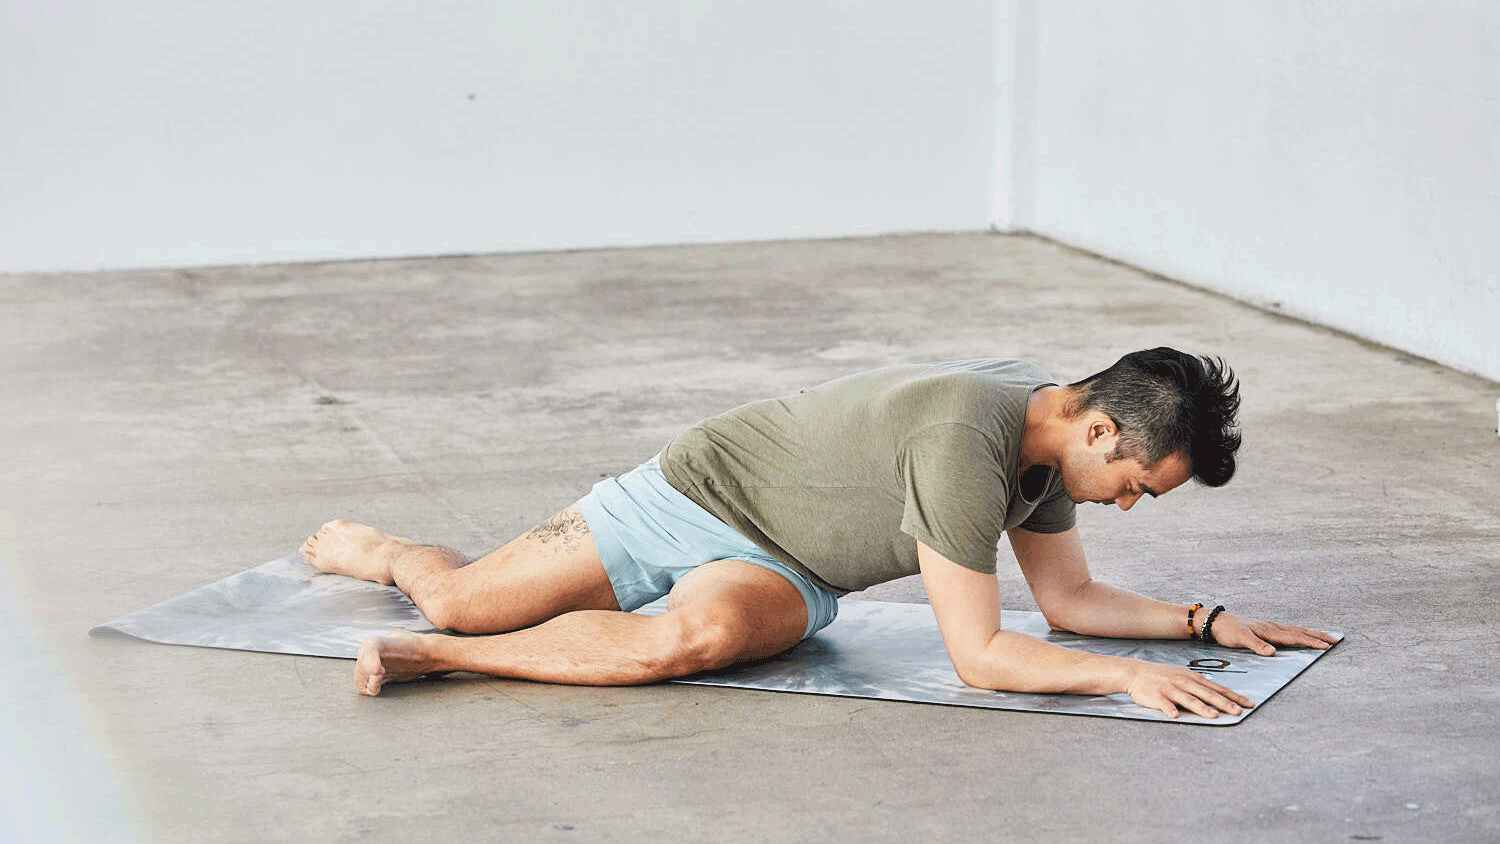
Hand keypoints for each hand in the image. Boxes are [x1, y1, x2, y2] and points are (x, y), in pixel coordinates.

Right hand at [1124, 660, 1252, 718]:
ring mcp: (1170, 689)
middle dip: (1224, 703)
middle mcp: (1184, 682)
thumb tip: (1220, 694)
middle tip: (1238, 712)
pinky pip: (1164, 704)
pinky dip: (1170, 710)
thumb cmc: (1162, 676)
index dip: (1233, 696)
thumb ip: (1200, 685)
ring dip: (1201, 708)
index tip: (1248, 704)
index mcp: (1192, 678)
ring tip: (1214, 716)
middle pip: (1207, 694)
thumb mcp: (1183, 676)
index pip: (1217, 688)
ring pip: (1188, 699)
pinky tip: (1175, 715)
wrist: (1135, 672)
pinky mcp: (1156, 696)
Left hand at [1207, 612, 1338, 655]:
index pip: (1294, 637)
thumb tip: (1273, 652)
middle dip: (1317, 636)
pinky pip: (1286, 631)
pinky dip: (1298, 633)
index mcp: (1269, 630)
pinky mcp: (1264, 629)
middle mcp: (1271, 627)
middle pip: (1299, 631)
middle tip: (1335, 640)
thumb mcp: (1240, 639)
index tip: (1326, 646)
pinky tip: (1300, 636)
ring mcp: (1268, 627)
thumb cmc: (1226, 630)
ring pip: (1294, 630)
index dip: (1311, 642)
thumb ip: (1256, 645)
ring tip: (1324, 636)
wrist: (1214, 621)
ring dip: (1310, 633)